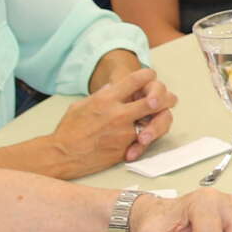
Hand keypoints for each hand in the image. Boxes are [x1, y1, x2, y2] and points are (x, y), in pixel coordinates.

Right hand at [51, 65, 176, 173]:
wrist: (62, 156)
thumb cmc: (69, 130)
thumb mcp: (81, 104)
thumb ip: (101, 96)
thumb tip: (113, 88)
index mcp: (107, 99)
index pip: (136, 80)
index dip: (147, 75)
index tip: (150, 76)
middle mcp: (118, 114)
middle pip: (154, 101)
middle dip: (165, 98)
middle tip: (169, 98)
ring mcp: (124, 133)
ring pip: (153, 123)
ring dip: (159, 120)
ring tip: (160, 117)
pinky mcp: (125, 150)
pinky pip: (142, 141)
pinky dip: (144, 138)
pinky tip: (144, 136)